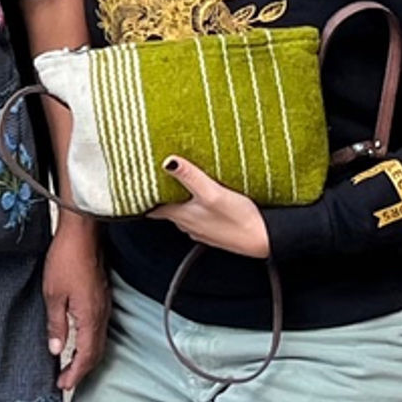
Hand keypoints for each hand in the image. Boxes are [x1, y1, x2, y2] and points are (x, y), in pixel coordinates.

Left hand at [43, 218, 106, 390]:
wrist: (83, 233)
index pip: (86, 356)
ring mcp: (104, 305)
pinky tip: (79, 341)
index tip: (62, 385)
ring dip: (86, 357)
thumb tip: (57, 349)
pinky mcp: (102, 297)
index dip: (75, 374)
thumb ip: (56, 324)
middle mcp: (101, 315)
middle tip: (65, 381)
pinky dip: (89, 342)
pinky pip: (99, 328)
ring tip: (70, 366)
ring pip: (98, 341)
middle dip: (81, 370)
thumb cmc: (66, 259)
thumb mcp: (53, 294)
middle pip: (96, 352)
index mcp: (90, 318)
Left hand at [155, 158, 272, 260]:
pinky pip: (198, 218)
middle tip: (157, 179)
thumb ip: (190, 177)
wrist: (263, 240)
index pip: (154, 208)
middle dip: (161, 196)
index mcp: (183, 215)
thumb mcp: (213, 192)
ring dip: (178, 202)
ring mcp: (202, 230)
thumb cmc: (239, 219)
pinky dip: (195, 209)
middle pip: (167, 210)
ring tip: (178, 186)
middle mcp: (188, 225)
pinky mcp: (215, 231)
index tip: (138, 185)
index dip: (145, 196)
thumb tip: (168, 162)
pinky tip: (203, 200)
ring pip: (183, 215)